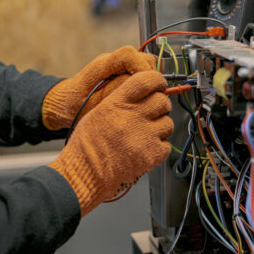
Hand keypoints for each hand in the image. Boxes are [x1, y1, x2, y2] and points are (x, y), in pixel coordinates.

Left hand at [42, 46, 155, 130]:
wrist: (65, 104)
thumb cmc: (74, 107)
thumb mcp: (91, 105)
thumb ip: (112, 94)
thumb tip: (134, 87)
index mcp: (100, 67)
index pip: (127, 55)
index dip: (142, 67)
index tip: (149, 84)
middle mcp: (110, 62)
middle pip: (142, 58)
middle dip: (151, 75)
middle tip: (153, 95)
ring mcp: (116, 65)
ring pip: (145, 64)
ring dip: (151, 79)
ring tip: (148, 97)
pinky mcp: (122, 71)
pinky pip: (142, 72)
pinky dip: (147, 82)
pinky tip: (143, 96)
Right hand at [49, 71, 172, 215]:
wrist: (85, 173)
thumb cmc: (87, 146)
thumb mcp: (97, 113)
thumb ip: (120, 101)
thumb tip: (141, 95)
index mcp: (118, 103)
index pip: (146, 80)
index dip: (157, 80)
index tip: (159, 84)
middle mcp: (133, 116)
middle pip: (162, 101)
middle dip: (160, 106)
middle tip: (152, 113)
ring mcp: (144, 135)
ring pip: (168, 123)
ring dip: (160, 127)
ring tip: (146, 134)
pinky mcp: (151, 154)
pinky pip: (166, 145)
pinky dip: (159, 148)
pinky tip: (146, 149)